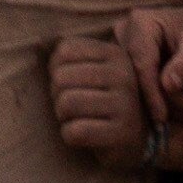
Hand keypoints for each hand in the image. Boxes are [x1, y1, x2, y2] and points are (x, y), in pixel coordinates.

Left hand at [48, 35, 148, 167]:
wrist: (143, 139)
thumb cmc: (108, 101)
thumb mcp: (99, 70)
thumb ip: (73, 56)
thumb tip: (39, 44)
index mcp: (116, 54)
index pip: (64, 51)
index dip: (57, 70)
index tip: (71, 84)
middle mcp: (123, 76)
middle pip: (61, 78)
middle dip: (58, 96)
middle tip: (72, 106)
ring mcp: (125, 105)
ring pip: (66, 104)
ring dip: (63, 117)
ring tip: (77, 119)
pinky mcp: (120, 134)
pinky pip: (75, 131)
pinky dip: (70, 135)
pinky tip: (83, 135)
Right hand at [115, 0, 182, 126]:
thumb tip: (168, 87)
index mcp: (140, 23)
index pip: (141, 64)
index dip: (151, 93)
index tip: (162, 117)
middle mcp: (124, 33)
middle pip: (135, 76)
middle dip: (161, 100)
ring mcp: (122, 47)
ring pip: (136, 84)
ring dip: (162, 102)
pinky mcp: (125, 61)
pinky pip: (137, 85)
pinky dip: (158, 99)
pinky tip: (179, 110)